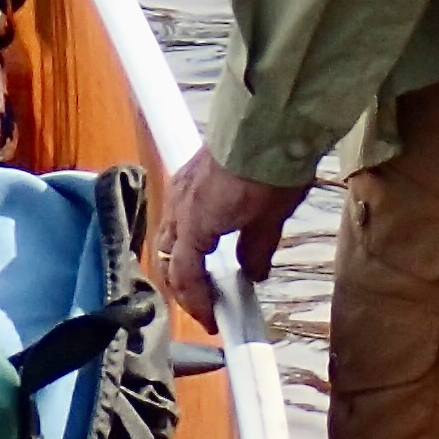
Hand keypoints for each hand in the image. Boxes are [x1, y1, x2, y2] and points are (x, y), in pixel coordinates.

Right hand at [158, 146, 305, 326]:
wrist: (269, 119)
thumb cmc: (269, 168)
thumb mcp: (271, 220)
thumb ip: (257, 251)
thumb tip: (253, 272)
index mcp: (195, 224)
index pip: (185, 276)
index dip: (197, 303)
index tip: (213, 319)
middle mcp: (180, 206)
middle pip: (168, 258)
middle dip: (184, 286)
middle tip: (207, 303)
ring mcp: (181, 185)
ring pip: (169, 235)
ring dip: (182, 260)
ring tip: (204, 275)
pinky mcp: (189, 171)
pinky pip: (177, 213)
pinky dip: (186, 234)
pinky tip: (206, 238)